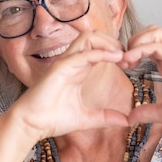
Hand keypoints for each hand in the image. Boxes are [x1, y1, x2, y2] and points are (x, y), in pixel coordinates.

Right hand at [10, 30, 129, 142]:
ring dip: (109, 43)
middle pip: (95, 36)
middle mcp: (72, 62)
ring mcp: (65, 62)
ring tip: (123, 56)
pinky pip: (84, 53)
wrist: (31, 125)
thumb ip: (105, 117)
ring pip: (88, 37)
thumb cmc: (52, 119)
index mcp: (77, 69)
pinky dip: (101, 53)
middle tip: (129, 58)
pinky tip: (116, 58)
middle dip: (114, 42)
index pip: (98, 48)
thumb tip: (126, 120)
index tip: (130, 65)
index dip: (117, 52)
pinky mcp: (60, 68)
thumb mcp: (86, 119)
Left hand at [119, 24, 161, 135]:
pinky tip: (131, 63)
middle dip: (132, 41)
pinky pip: (158, 46)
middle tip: (124, 61)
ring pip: (155, 32)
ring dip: (136, 42)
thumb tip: (130, 118)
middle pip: (150, 30)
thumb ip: (147, 112)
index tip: (121, 66)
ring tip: (127, 61)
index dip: (130, 50)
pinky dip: (141, 50)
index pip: (147, 43)